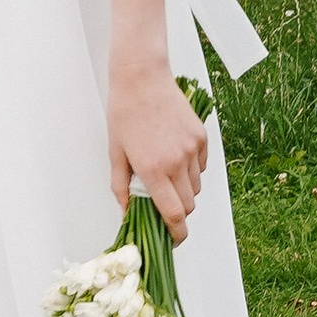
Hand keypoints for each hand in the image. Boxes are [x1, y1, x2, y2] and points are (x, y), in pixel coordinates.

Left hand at [108, 63, 210, 239]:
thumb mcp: (115, 153)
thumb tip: (127, 213)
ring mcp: (191, 149)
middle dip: (177, 212)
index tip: (174, 239)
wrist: (142, 77)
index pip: (173, 215)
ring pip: (195, 187)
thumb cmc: (124, 112)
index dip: (176, 234)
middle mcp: (176, 162)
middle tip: (162, 203)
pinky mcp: (201, 137)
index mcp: (153, 169)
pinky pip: (201, 166)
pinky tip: (175, 156)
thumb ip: (121, 187)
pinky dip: (191, 170)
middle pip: (188, 205)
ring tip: (165, 174)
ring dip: (183, 190)